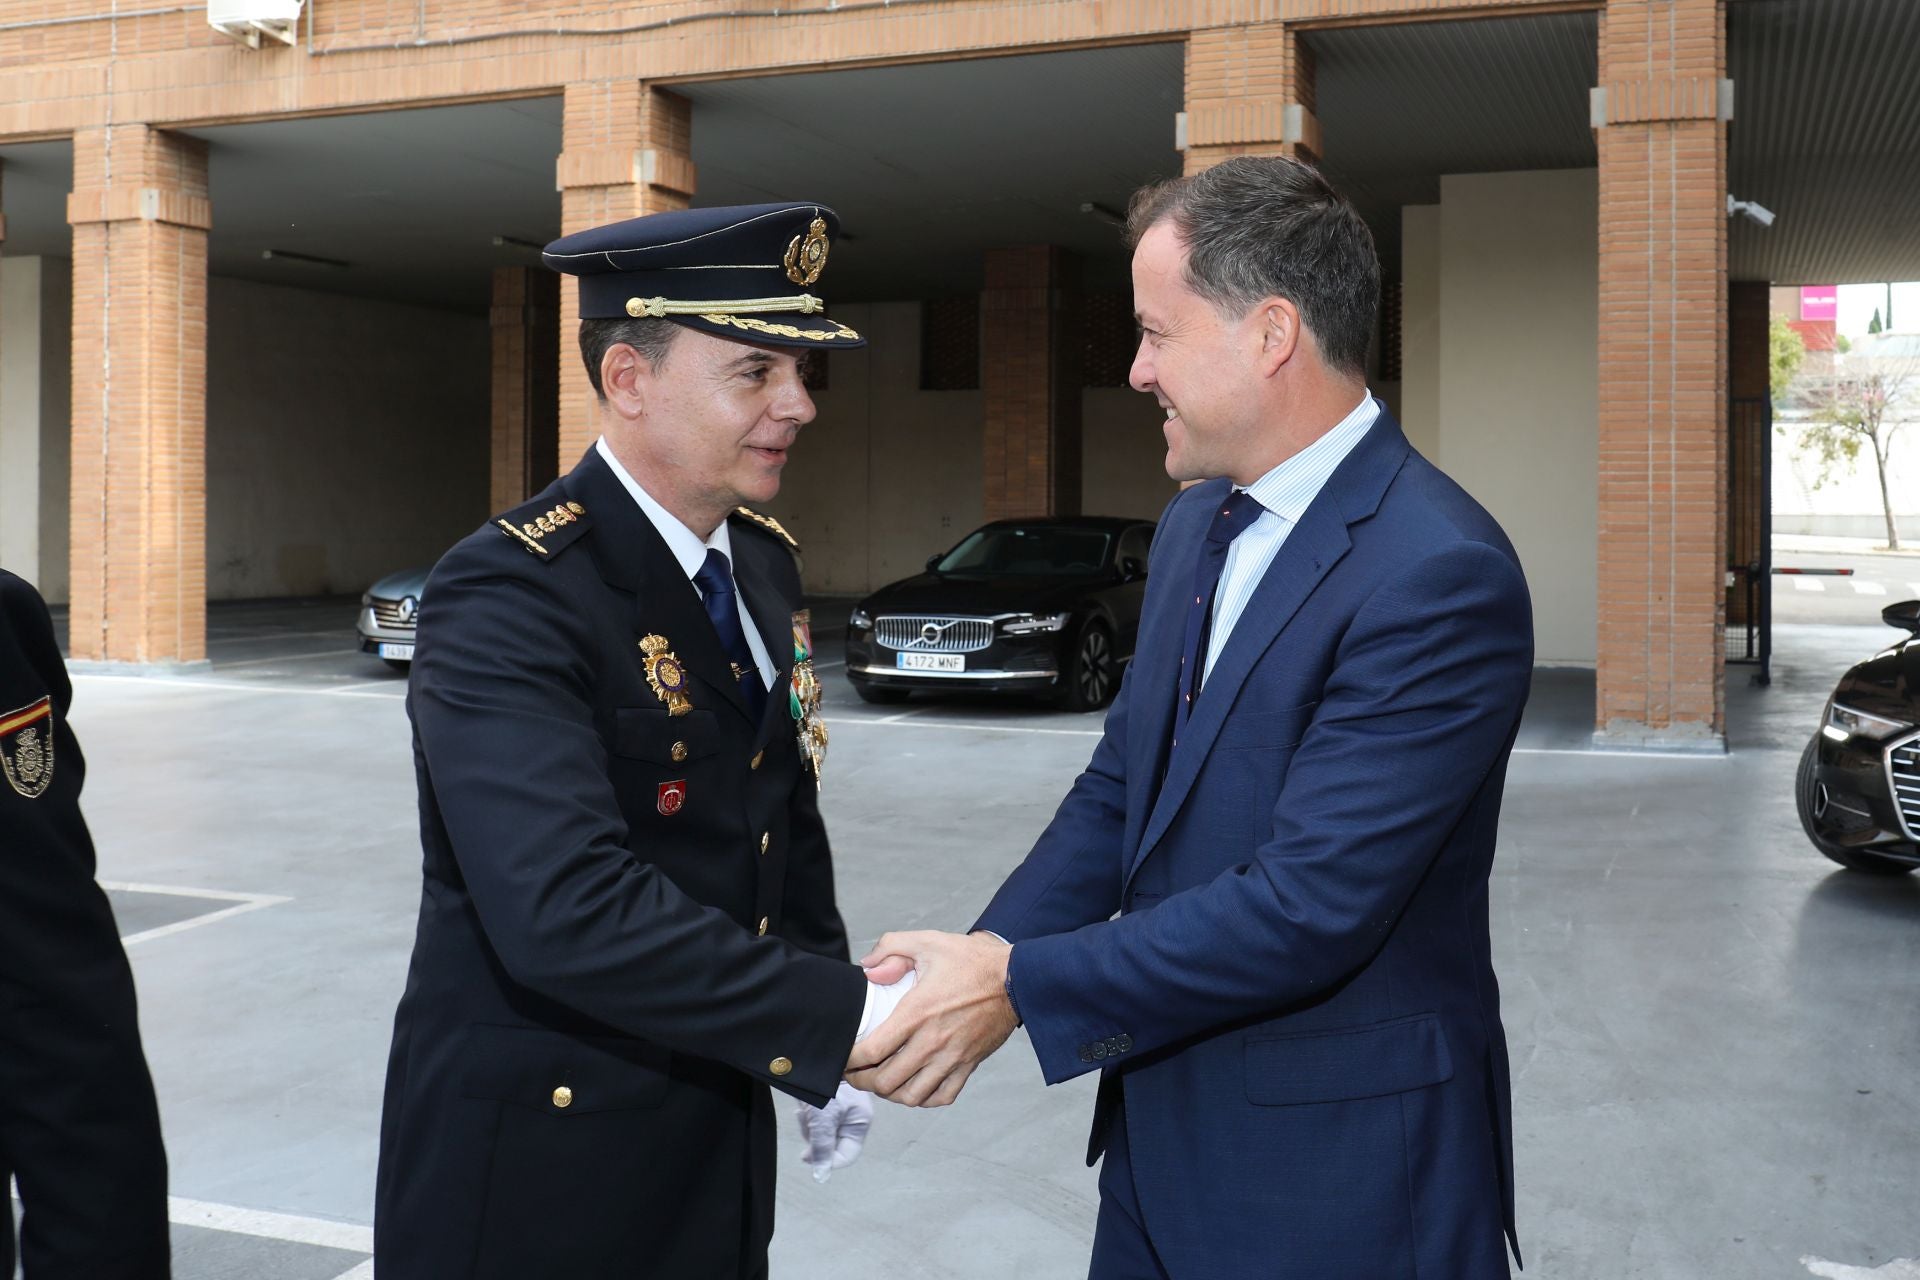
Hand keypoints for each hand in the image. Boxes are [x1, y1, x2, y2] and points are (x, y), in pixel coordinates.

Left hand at [795, 1080, 872, 1183]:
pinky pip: (814, 1121)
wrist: (812, 1055)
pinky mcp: (825, 1103)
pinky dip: (806, 1115)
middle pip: (831, 1145)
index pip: (846, 1155)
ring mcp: (838, 1110)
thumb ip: (823, 1149)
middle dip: (816, 1136)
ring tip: (806, 1109)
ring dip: (809, 1125)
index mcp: (860, 1122)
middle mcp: (851, 1117)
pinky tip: (803, 1105)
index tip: (810, 1153)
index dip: (828, 1159)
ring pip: (820, 1133)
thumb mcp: (824, 1120)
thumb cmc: (826, 1084)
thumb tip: (821, 1176)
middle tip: (810, 1121)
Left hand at [844, 931, 1016, 1107]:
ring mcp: (952, 1057)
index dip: (850, 1061)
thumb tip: (867, 968)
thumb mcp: (927, 941)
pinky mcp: (969, 1065)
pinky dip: (923, 1099)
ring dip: (890, 1093)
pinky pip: (942, 1096)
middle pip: (886, 1081)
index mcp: (917, 1012)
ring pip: (912, 1096)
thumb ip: (890, 947)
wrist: (1016, 978)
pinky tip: (914, 1087)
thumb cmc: (971, 961)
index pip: (872, 1051)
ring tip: (881, 1082)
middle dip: (863, 1081)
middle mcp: (932, 1041)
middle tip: (855, 1073)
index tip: (843, 1058)